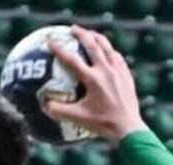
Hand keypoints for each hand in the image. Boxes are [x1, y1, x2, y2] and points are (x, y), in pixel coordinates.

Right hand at [45, 26, 146, 141]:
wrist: (128, 127)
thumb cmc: (103, 124)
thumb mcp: (78, 118)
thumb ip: (59, 111)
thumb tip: (44, 105)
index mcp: (92, 80)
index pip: (72, 60)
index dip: (60, 49)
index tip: (51, 41)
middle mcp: (106, 71)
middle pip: (93, 45)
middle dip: (82, 34)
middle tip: (73, 29)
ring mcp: (118, 71)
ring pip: (107, 47)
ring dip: (97, 37)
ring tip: (90, 34)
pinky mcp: (126, 75)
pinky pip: (117, 57)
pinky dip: (110, 51)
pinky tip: (107, 52)